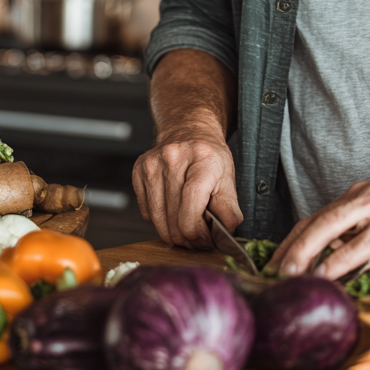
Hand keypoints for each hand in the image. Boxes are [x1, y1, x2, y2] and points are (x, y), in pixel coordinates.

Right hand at [131, 129, 242, 248]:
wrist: (188, 130)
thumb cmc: (208, 156)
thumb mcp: (228, 177)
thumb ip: (229, 207)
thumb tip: (226, 232)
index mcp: (202, 159)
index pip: (192, 208)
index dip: (199, 233)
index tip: (206, 239)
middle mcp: (174, 158)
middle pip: (174, 219)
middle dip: (188, 237)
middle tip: (198, 237)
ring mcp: (153, 164)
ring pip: (158, 220)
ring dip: (172, 232)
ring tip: (186, 226)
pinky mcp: (139, 171)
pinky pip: (146, 213)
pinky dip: (159, 219)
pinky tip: (171, 209)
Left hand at [269, 179, 369, 280]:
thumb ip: (357, 237)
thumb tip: (326, 262)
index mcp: (360, 194)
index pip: (316, 217)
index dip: (292, 241)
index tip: (273, 263)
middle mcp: (368, 195)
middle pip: (320, 220)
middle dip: (293, 248)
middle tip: (275, 272)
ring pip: (338, 231)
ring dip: (312, 255)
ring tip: (294, 276)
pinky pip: (367, 246)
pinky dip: (346, 261)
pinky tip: (332, 276)